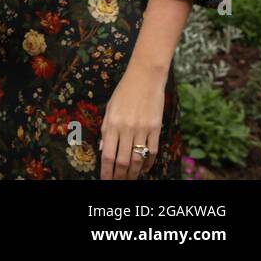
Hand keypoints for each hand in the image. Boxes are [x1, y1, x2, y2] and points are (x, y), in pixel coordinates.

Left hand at [99, 63, 164, 178]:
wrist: (145, 78)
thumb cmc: (124, 91)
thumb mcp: (110, 108)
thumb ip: (106, 129)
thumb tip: (103, 149)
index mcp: (112, 124)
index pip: (108, 155)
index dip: (106, 171)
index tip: (105, 179)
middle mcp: (127, 129)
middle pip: (123, 161)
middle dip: (120, 176)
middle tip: (117, 182)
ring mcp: (143, 129)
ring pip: (138, 159)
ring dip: (133, 173)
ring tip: (129, 179)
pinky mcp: (156, 128)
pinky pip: (152, 150)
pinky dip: (148, 162)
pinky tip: (144, 168)